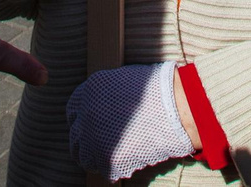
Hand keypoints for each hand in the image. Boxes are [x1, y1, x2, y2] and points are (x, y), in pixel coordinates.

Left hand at [67, 62, 193, 181]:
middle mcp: (86, 113)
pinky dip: (114, 168)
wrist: (178, 107)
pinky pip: (105, 170)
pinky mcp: (108, 158)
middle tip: (101, 145)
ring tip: (114, 156)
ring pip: (84, 156)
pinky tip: (128, 161)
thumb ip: (107, 93)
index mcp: (90, 91)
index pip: (72, 111)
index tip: (90, 126)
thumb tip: (104, 106)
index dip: (82, 120)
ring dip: (96, 158)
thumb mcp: (125, 79)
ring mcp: (94, 137)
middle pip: (75, 136)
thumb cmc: (160, 90)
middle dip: (86, 142)